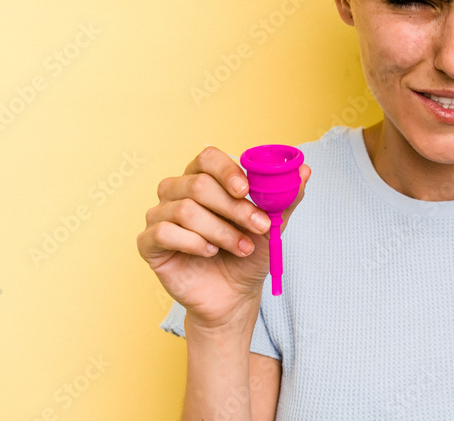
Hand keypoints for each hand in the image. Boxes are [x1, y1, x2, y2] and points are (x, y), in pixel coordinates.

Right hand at [136, 146, 310, 329]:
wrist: (235, 295)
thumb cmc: (249, 254)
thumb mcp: (273, 225)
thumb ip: (285, 198)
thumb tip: (304, 171)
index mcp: (204, 178)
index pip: (208, 158)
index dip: (227, 171)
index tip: (247, 190)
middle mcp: (177, 191)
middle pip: (198, 185)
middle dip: (234, 209)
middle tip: (259, 227)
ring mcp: (159, 215)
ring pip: (184, 210)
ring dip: (221, 231)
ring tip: (241, 248)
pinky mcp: (149, 242)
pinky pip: (165, 232)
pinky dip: (194, 243)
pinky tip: (210, 253)